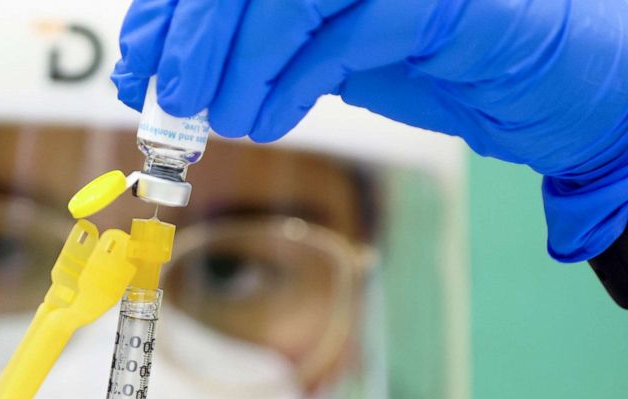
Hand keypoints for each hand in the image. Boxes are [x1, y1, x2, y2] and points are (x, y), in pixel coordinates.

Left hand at [111, 0, 627, 261]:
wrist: (530, 83)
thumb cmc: (420, 57)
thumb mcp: (315, 47)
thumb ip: (252, 48)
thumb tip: (165, 74)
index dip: (163, 13)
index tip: (134, 66)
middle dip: (190, 36)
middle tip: (169, 100)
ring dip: (238, 63)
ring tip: (228, 119)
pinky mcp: (439, 0)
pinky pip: (343, 33)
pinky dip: (291, 81)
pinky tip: (270, 118)